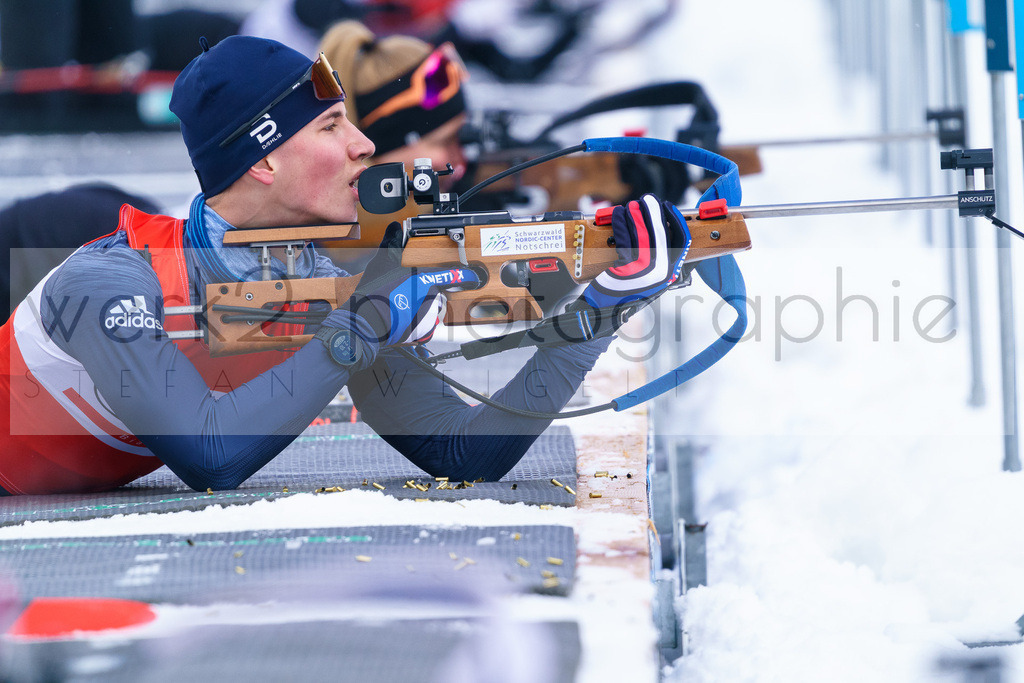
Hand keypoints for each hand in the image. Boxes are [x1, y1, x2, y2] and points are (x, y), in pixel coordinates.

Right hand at [346, 222, 478, 345]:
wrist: (366, 321)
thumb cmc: (373, 293)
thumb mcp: (381, 263)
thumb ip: (392, 244)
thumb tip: (394, 227)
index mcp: (424, 279)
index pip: (452, 276)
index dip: (465, 276)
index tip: (473, 277)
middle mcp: (431, 298)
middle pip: (436, 295)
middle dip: (425, 296)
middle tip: (404, 297)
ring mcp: (429, 317)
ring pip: (432, 312)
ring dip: (421, 311)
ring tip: (401, 310)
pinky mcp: (425, 333)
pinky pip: (427, 328)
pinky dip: (418, 326)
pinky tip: (403, 321)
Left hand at [563, 194, 689, 337]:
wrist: (603, 313)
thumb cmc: (621, 294)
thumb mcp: (643, 277)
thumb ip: (653, 257)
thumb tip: (654, 227)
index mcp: (669, 274)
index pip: (681, 241)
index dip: (676, 221)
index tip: (669, 207)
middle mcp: (662, 273)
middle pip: (662, 234)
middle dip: (654, 212)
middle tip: (647, 199)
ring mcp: (646, 272)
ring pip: (643, 234)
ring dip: (636, 215)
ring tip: (629, 205)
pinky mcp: (629, 270)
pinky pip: (626, 240)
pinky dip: (621, 225)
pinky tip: (617, 216)